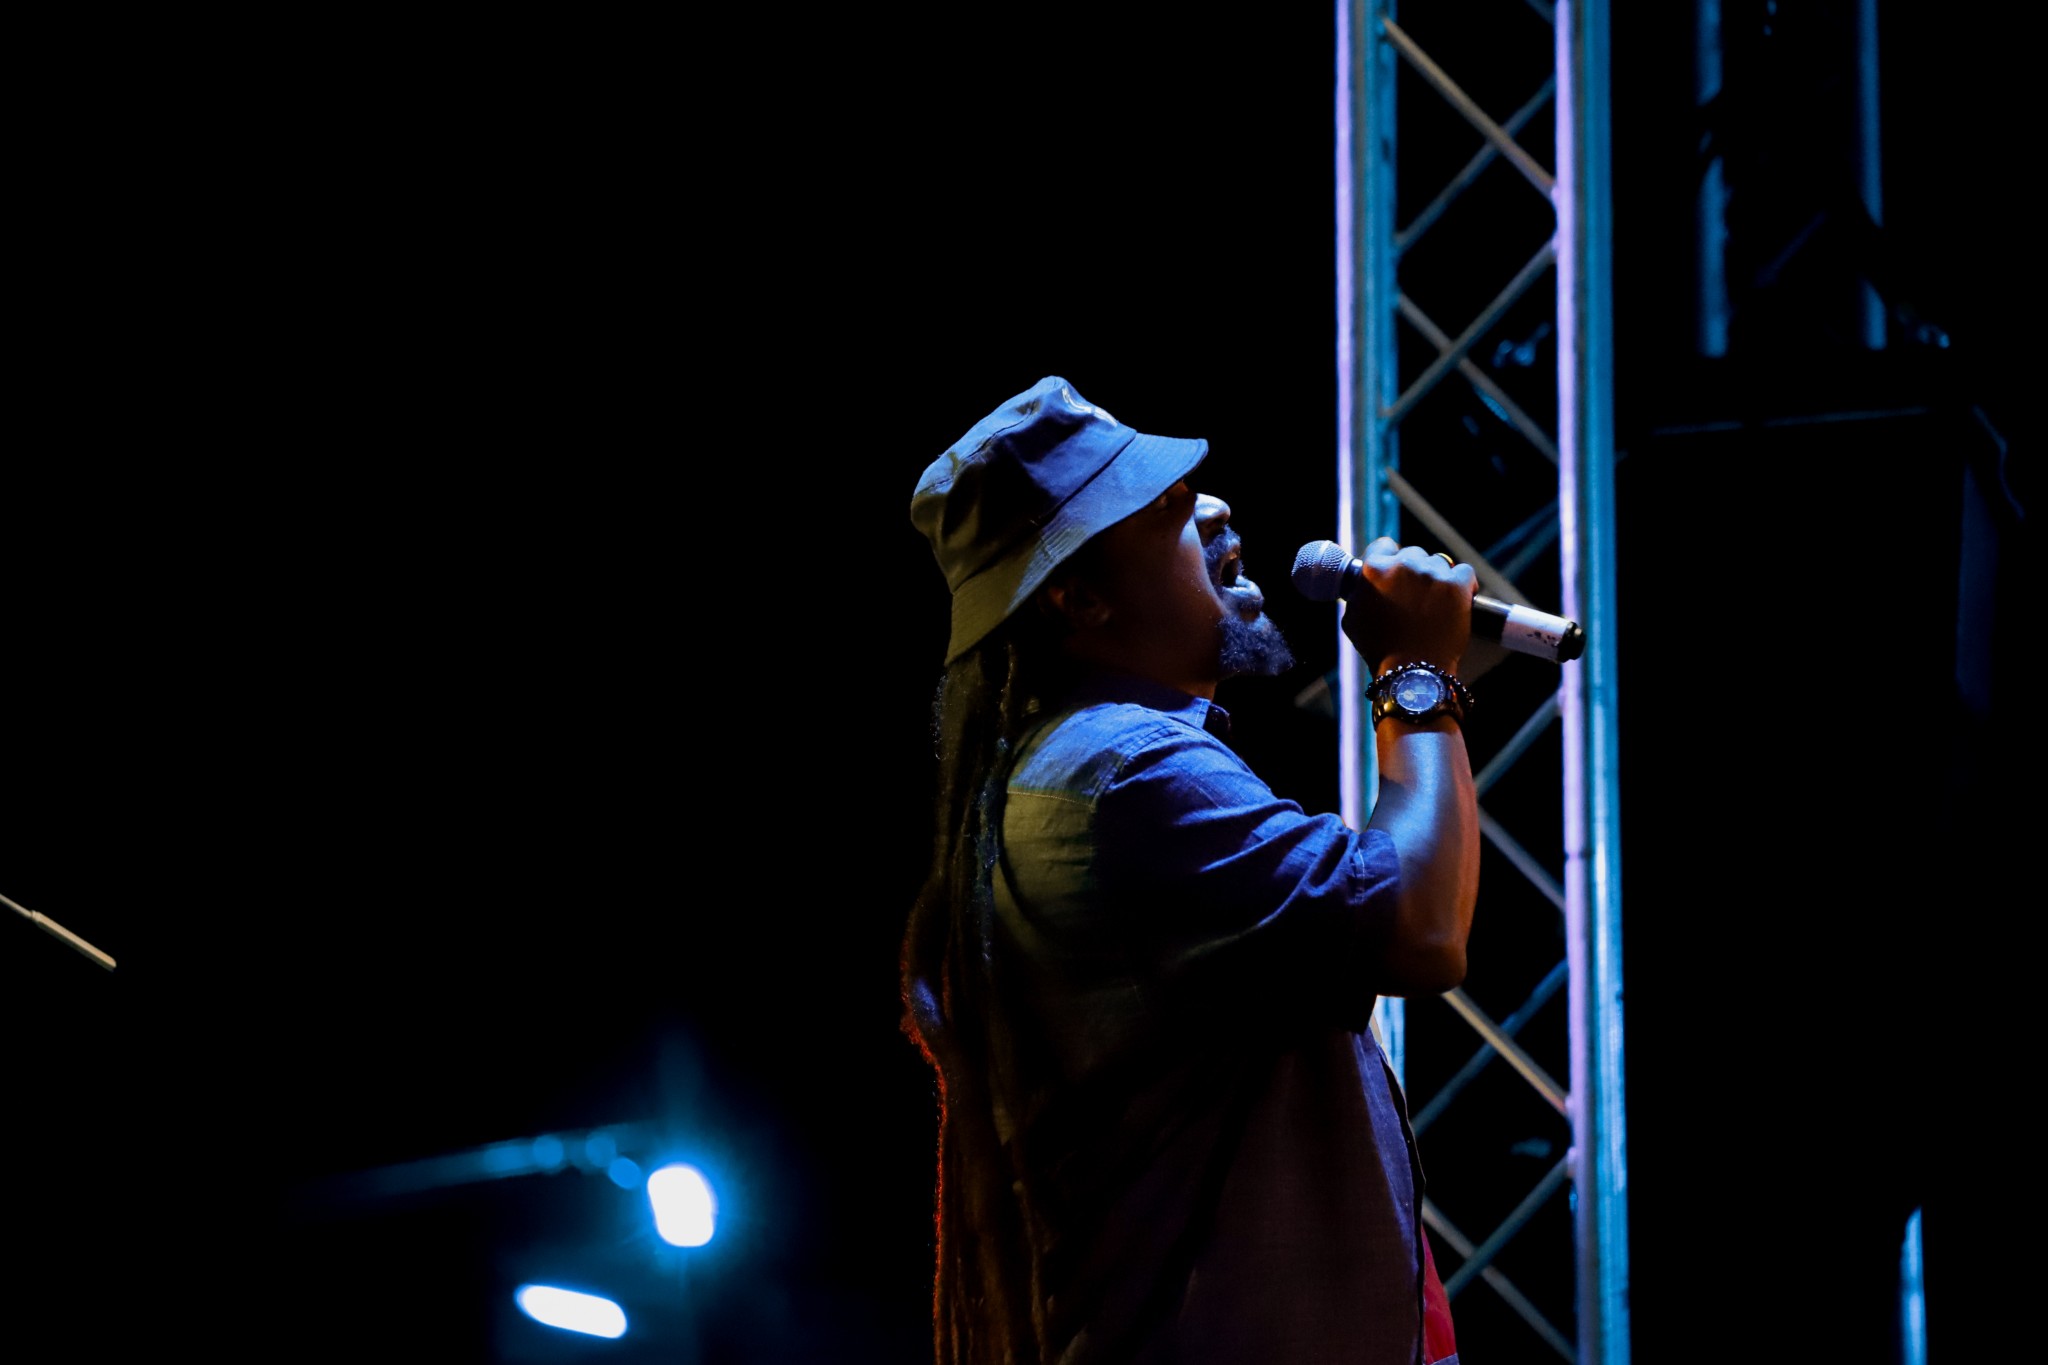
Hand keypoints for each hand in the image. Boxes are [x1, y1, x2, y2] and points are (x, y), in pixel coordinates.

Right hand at [1338, 538, 1476, 676]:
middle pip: (1413, 554)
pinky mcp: (1458, 585)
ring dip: (1437, 578)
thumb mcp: (1352, 619)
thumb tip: (1363, 583)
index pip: (1384, 545)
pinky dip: (1463, 584)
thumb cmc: (1380, 650)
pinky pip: (1464, 572)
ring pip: (1439, 563)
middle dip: (1413, 572)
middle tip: (1415, 595)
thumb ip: (1358, 593)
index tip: (1395, 573)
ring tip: (1436, 603)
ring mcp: (1433, 574)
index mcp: (1375, 569)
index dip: (1389, 559)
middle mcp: (1404, 565)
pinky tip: (1458, 598)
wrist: (1414, 672)